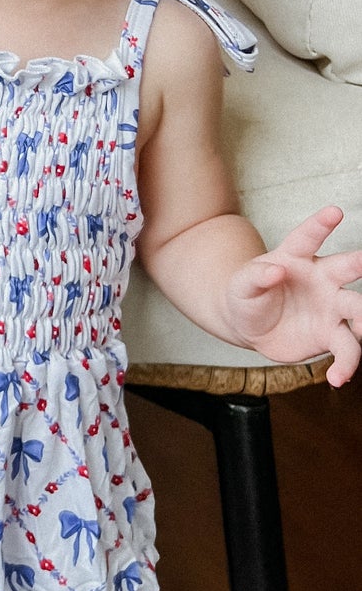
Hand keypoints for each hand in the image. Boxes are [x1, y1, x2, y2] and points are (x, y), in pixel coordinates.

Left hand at [224, 207, 361, 386]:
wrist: (248, 326)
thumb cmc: (245, 296)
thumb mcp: (241, 285)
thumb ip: (256, 276)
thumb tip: (273, 269)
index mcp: (296, 257)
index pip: (308, 237)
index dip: (320, 224)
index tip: (334, 211)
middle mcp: (322, 279)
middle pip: (347, 268)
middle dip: (360, 263)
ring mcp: (331, 306)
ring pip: (357, 310)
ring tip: (361, 332)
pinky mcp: (331, 334)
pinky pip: (347, 348)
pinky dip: (346, 364)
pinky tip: (337, 379)